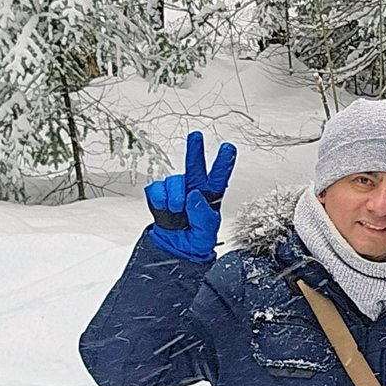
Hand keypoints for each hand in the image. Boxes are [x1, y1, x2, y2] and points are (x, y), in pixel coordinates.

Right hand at [146, 131, 237, 261]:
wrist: (174, 249)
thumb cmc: (195, 240)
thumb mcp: (205, 234)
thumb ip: (202, 215)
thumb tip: (194, 195)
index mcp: (209, 197)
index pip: (218, 179)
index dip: (223, 163)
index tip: (229, 148)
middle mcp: (193, 189)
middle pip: (195, 167)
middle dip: (195, 150)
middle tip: (196, 135)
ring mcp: (176, 190)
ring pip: (174, 182)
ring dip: (174, 198)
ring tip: (177, 212)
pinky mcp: (159, 194)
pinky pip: (157, 189)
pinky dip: (159, 200)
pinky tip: (164, 209)